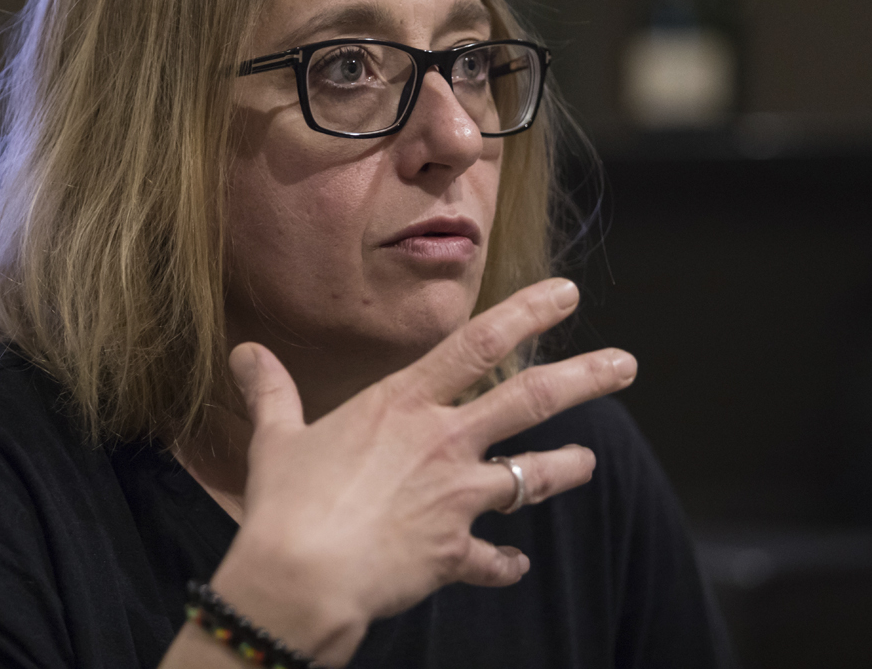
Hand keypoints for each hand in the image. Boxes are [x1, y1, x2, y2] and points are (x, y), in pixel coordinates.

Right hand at [206, 277, 636, 665]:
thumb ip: (271, 391)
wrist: (300, 578)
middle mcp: (442, 442)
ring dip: (564, 468)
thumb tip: (244, 353)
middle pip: (530, 400)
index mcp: (402, 404)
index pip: (477, 343)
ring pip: (532, 476)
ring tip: (588, 463)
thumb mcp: (276, 438)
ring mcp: (456, 498)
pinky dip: (504, 564)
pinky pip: (493, 560)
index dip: (527, 312)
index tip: (568, 293)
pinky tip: (515, 565)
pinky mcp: (454, 552)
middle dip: (585, 378)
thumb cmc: (286, 504)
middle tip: (626, 364)